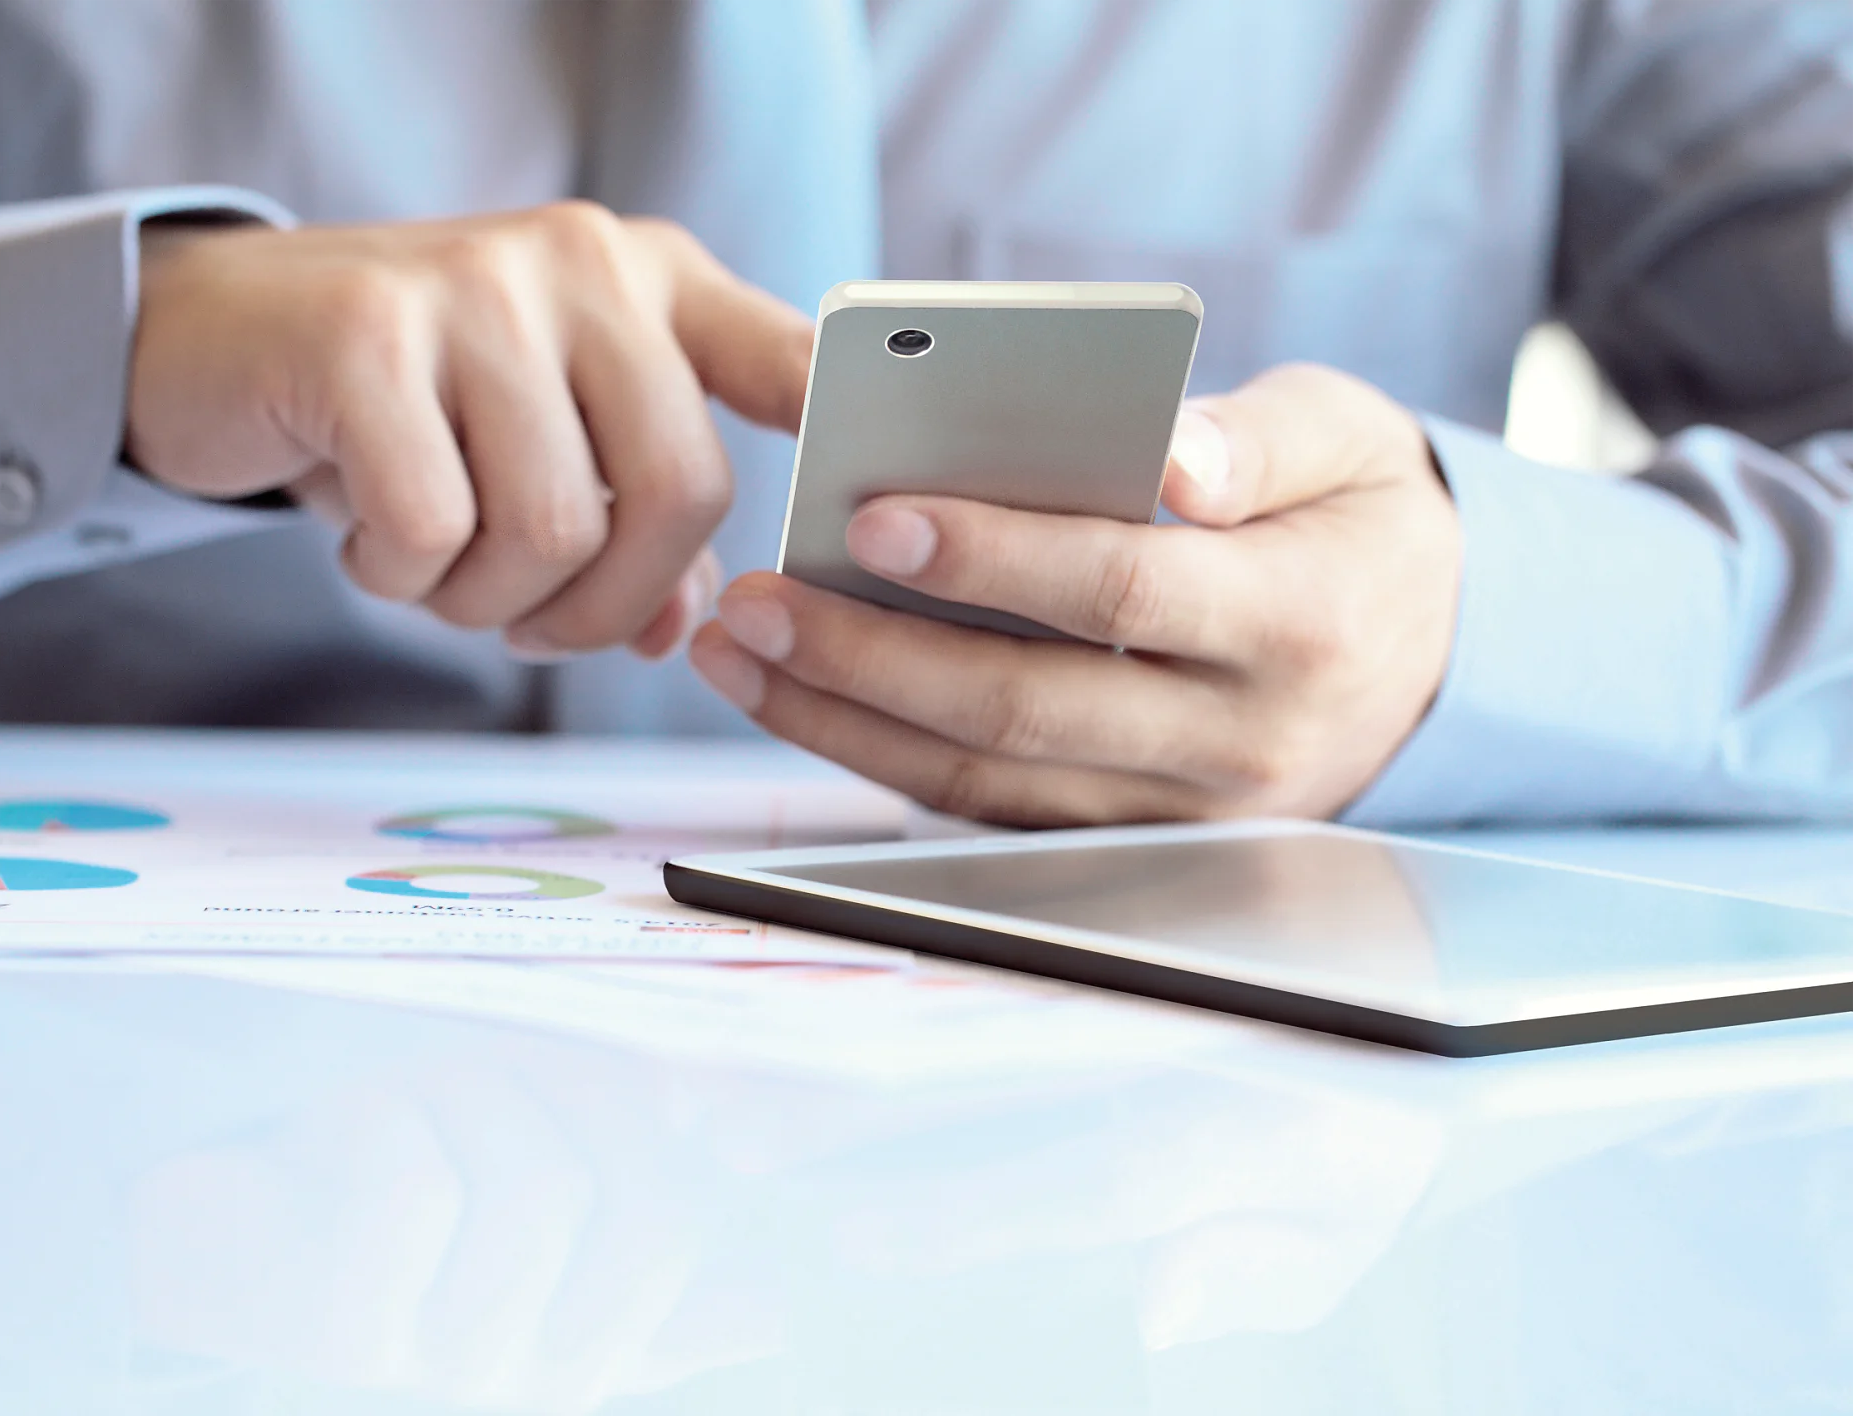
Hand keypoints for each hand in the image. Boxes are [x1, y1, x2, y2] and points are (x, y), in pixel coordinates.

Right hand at [127, 205, 812, 657]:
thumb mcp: (547, 443)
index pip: (790, 359)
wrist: (222, 338)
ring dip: (490, 601)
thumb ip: (636, 524)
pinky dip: (400, 578)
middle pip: (683, 492)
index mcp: (655, 283)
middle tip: (535, 623)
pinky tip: (364, 536)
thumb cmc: (417, 409)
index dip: (846, 441)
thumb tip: (687, 630)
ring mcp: (477, 287)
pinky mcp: (364, 335)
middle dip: (611, 606)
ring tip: (437, 568)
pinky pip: (431, 530)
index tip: (851, 528)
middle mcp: (586, 266)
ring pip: (553, 529)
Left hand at [690, 364, 1460, 824]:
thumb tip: (1163, 455)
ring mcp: (1186, 810)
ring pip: (989, 783)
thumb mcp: (1349, 439)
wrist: (1438, 658)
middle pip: (1024, 709)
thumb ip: (1254, 440)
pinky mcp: (1138, 836)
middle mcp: (1241, 740)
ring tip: (741, 652)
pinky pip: (997, 809)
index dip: (993, 559)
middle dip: (870, 660)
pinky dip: (890, 759)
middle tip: (755, 604)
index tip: (869, 518)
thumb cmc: (1364, 521)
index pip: (1120, 594)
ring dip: (847, 723)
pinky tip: (809, 700)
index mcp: (1298, 621)